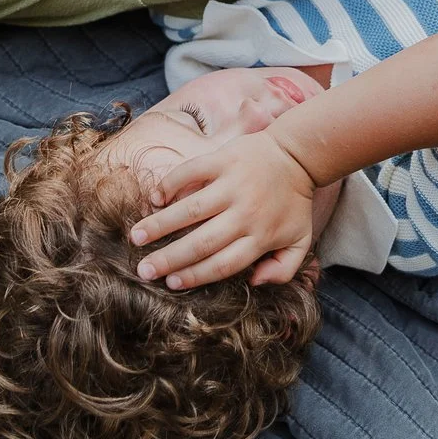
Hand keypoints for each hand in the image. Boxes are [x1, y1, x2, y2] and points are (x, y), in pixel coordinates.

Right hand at [131, 131, 319, 289]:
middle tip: (144, 270)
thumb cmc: (294, 203)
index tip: (171, 283)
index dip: (195, 275)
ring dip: (161, 224)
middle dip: (170, 259)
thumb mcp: (300, 241)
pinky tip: (154, 198)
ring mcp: (234, 184)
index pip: (223, 263)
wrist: (299, 154)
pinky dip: (171, 184)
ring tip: (136, 237)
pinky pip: (192, 172)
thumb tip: (254, 282)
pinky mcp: (225, 159)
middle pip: (202, 242)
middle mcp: (246, 213)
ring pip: (191, 210)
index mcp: (261, 236)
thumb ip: (283, 269)